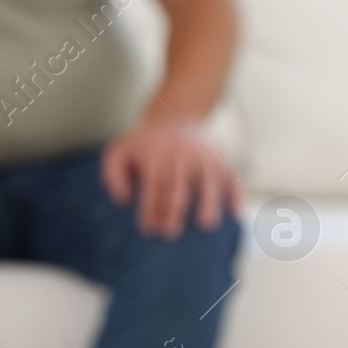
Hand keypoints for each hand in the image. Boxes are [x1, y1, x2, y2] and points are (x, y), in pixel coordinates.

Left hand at [101, 118, 239, 239]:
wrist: (176, 114)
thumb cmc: (144, 144)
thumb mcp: (119, 152)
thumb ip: (112, 175)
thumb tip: (123, 200)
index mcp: (155, 156)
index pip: (153, 185)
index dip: (150, 208)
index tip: (148, 228)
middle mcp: (181, 155)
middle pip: (178, 185)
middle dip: (173, 210)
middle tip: (170, 233)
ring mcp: (204, 157)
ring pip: (208, 180)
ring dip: (208, 202)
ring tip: (206, 224)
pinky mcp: (221, 159)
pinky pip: (232, 176)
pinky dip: (235, 194)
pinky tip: (235, 213)